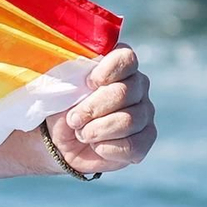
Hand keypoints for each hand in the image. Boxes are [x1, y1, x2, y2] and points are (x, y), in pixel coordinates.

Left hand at [47, 42, 156, 174]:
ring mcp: (145, 112)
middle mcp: (137, 86)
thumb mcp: (61, 87)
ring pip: (129, 121)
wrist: (61, 141)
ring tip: (81, 133)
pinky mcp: (145, 139)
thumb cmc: (63, 106)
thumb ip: (72, 74)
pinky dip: (106, 148)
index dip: (107, 71)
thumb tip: (81, 76)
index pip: (126, 58)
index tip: (87, 82)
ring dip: (97, 130)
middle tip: (73, 118)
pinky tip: (95, 145)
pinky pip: (132, 145)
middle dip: (92, 108)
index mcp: (118, 65)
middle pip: (124, 92)